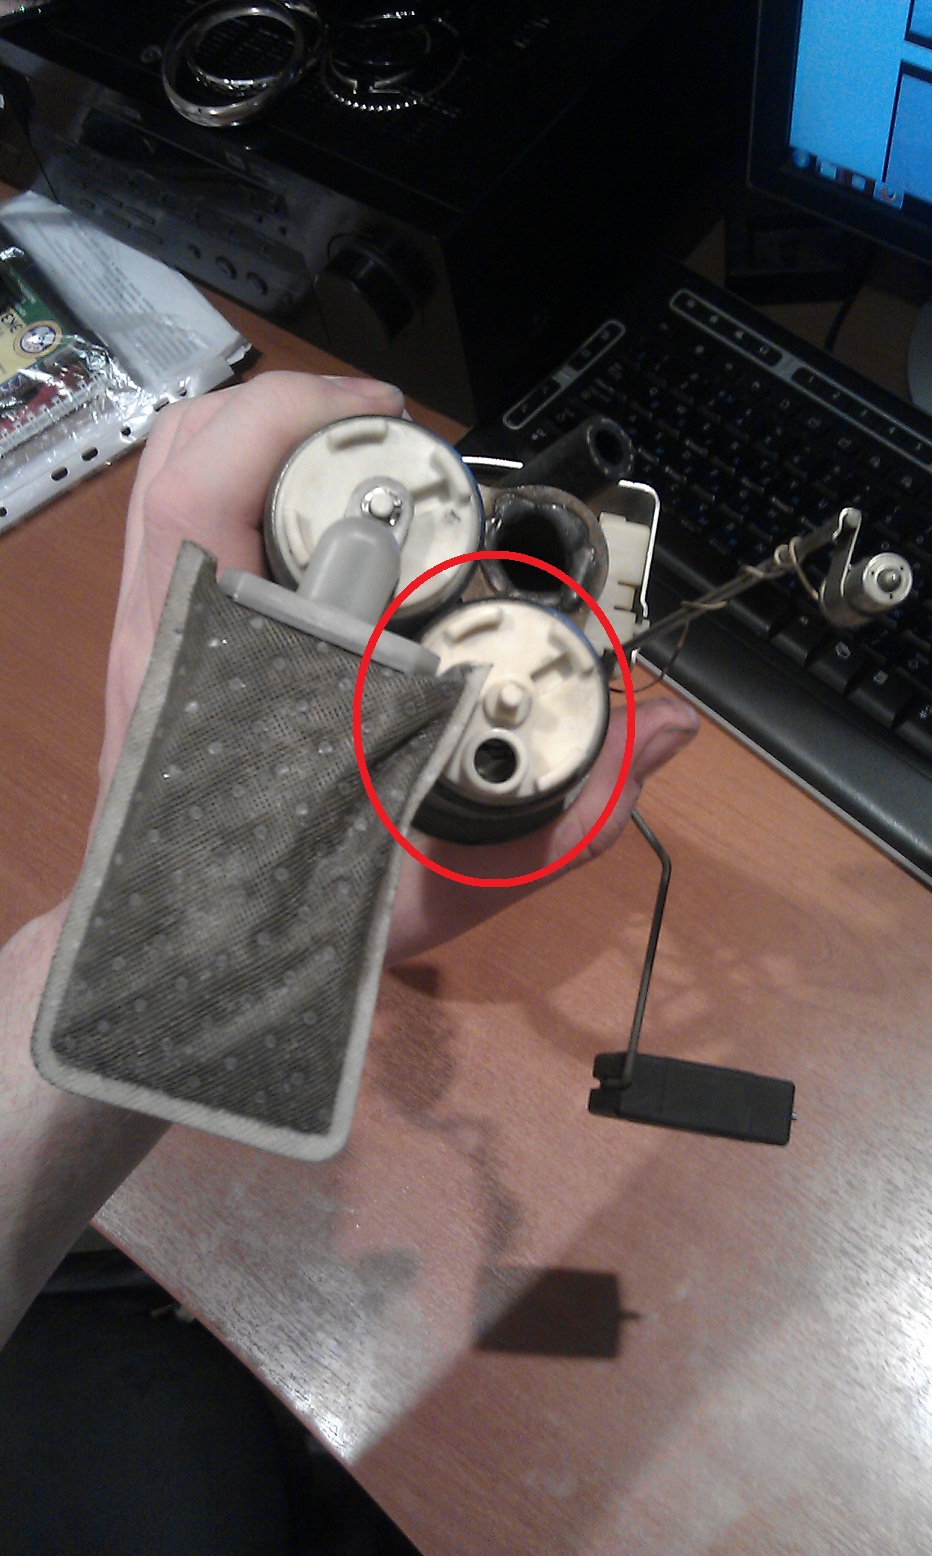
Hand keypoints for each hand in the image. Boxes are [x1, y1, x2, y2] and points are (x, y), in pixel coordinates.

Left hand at [93, 369, 697, 960]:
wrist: (186, 972)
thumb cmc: (296, 937)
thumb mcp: (440, 892)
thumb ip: (558, 826)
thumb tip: (664, 731)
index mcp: (215, 687)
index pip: (210, 506)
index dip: (296, 434)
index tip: (406, 436)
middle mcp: (168, 641)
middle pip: (184, 457)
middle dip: (291, 409)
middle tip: (406, 437)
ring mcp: (155, 636)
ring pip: (176, 476)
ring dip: (270, 435)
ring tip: (377, 455)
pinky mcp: (165, 641)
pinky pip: (185, 521)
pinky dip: (253, 480)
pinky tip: (336, 513)